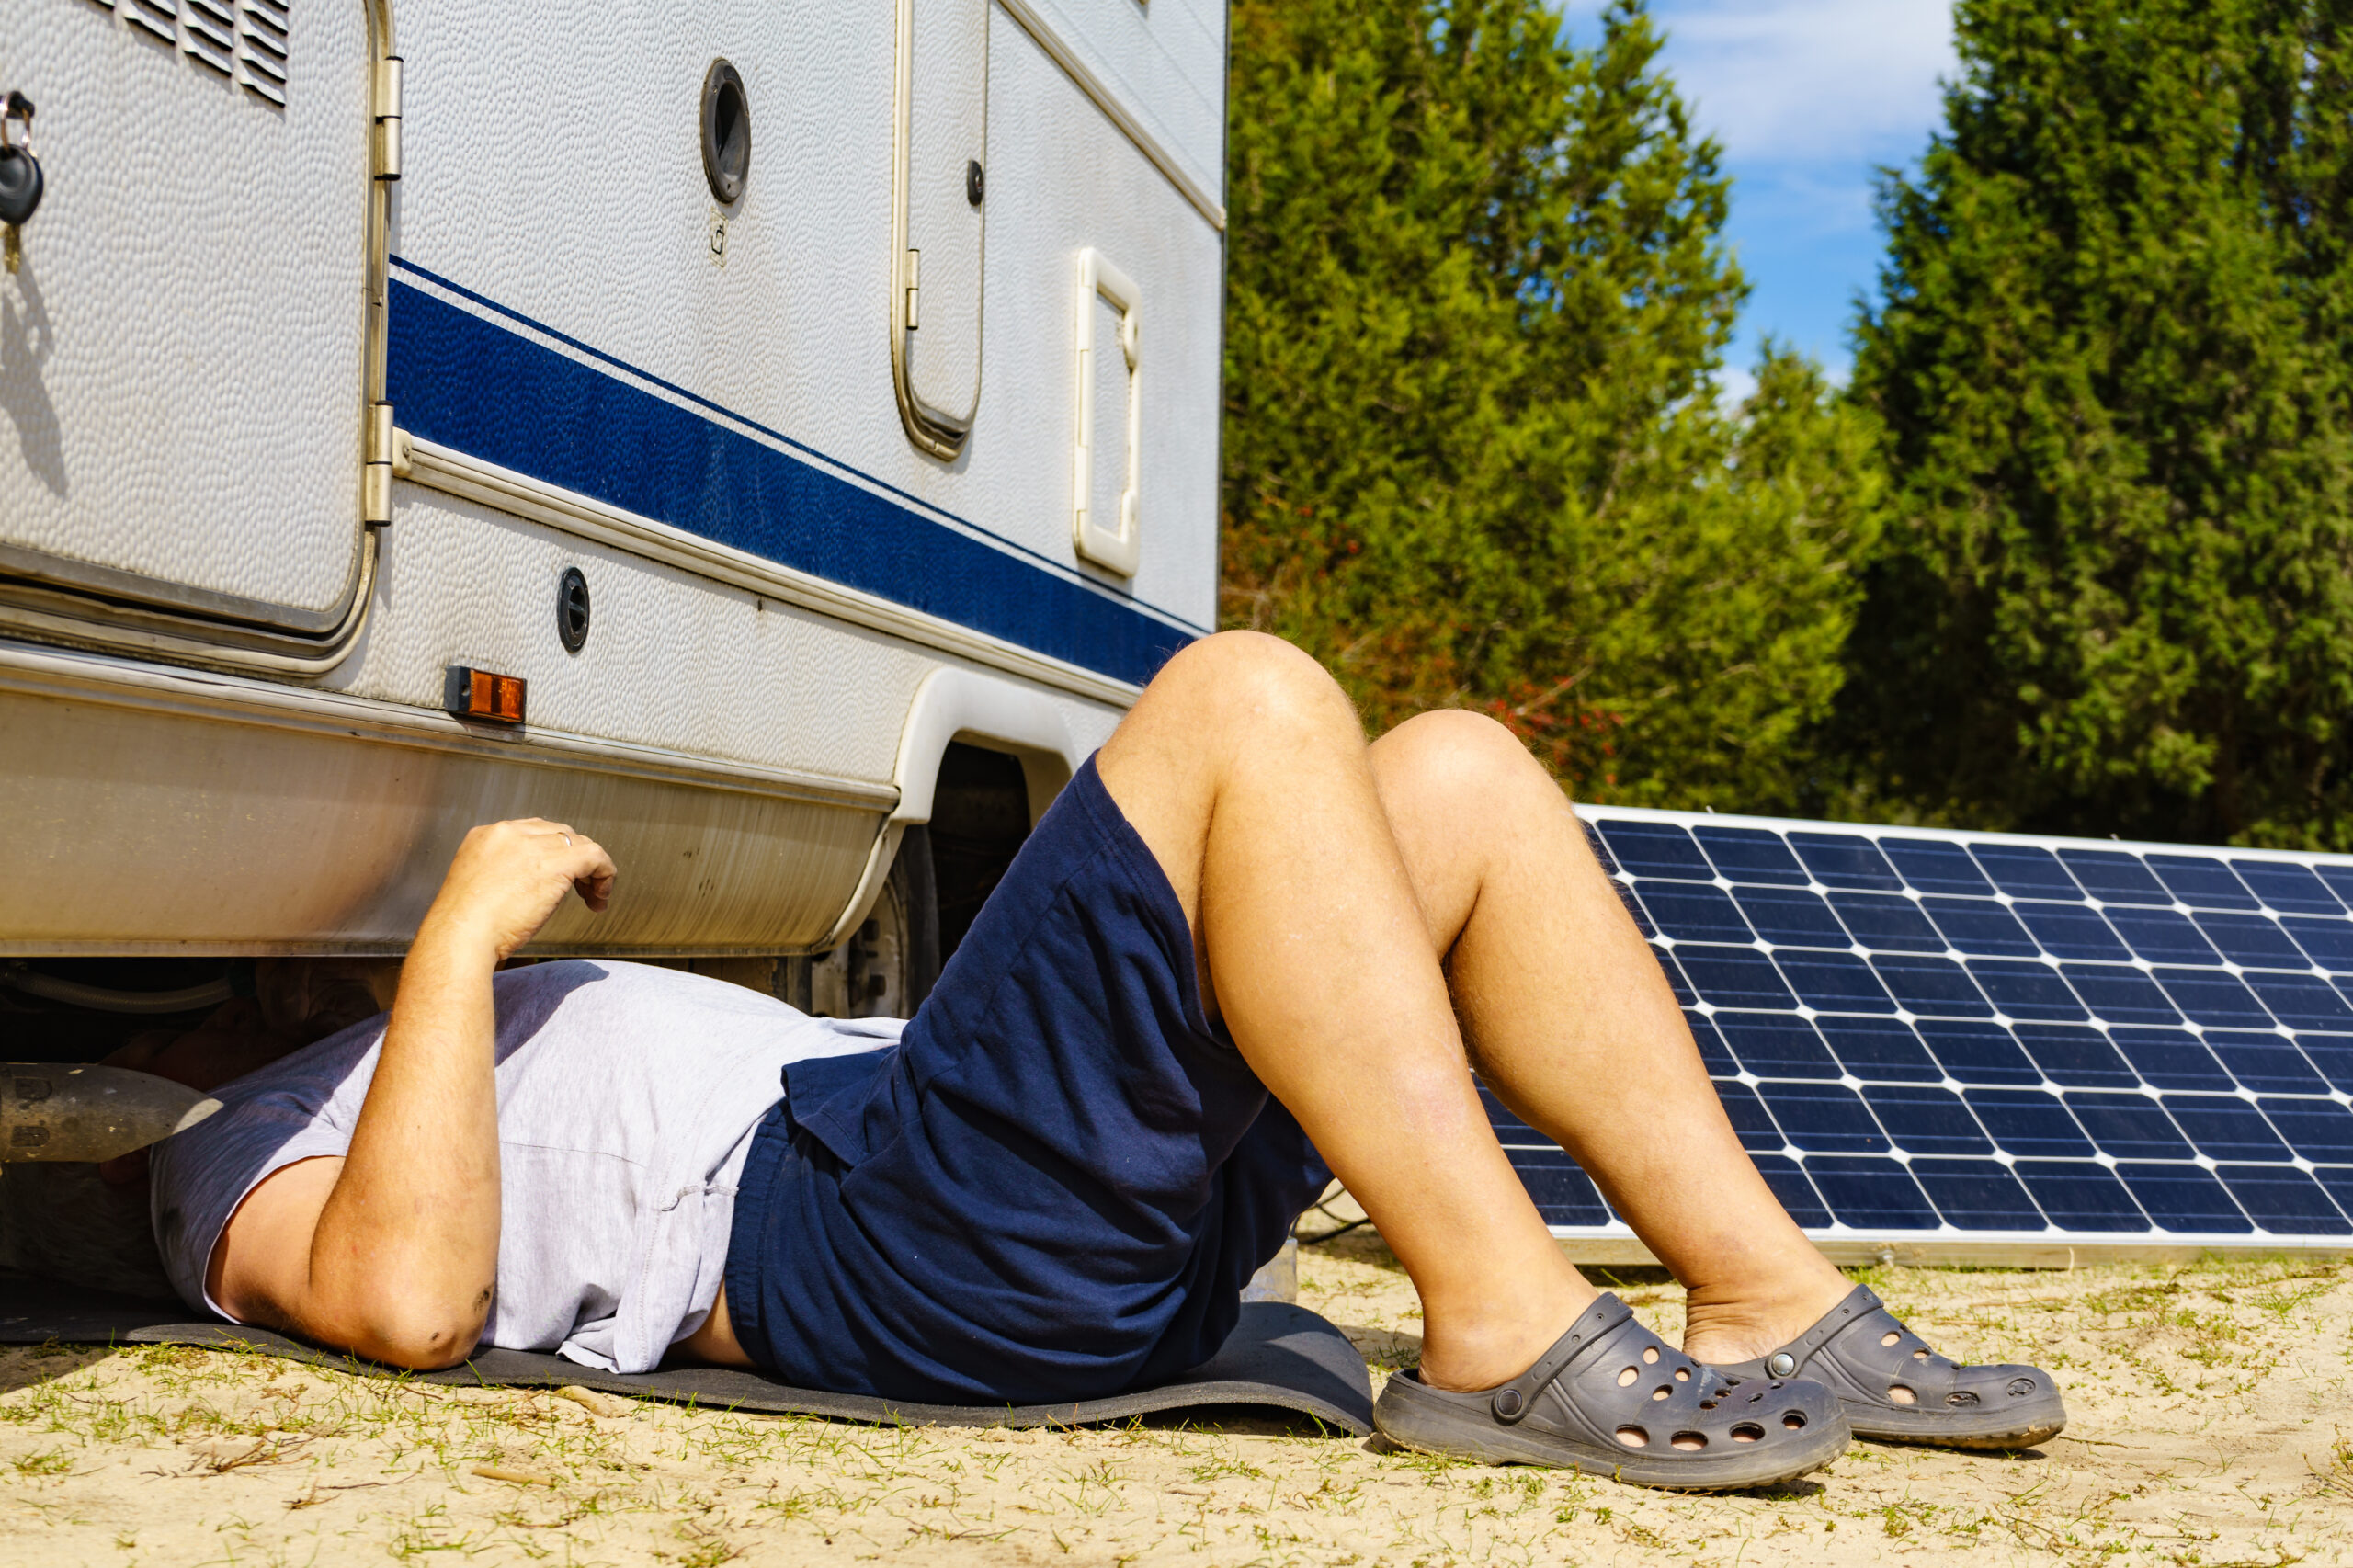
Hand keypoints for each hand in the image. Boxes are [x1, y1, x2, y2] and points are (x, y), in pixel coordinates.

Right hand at [419, 819, 615, 959]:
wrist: (460, 938)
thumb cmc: (464, 929)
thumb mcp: (479, 890)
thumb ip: (504, 876)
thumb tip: (533, 887)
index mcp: (486, 837)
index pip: (532, 833)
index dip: (552, 854)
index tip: (558, 880)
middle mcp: (507, 832)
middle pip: (558, 834)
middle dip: (574, 860)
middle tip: (581, 890)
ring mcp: (531, 844)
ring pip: (579, 843)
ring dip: (591, 870)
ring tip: (594, 896)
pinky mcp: (555, 862)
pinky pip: (594, 856)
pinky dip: (605, 873)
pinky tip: (600, 897)